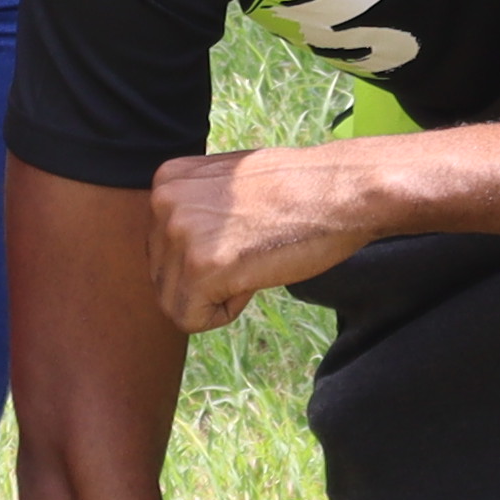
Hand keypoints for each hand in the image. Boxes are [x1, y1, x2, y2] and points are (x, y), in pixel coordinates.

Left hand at [145, 147, 377, 332]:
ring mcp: (179, 233)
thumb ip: (191, 209)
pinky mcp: (200, 266)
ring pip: (174, 302)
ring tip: (251, 260)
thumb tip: (172, 253)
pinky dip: (225, 312)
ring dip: (215, 296)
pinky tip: (252, 277)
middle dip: (205, 279)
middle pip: (162, 277)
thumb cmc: (295, 189)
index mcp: (166, 180)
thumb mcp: (225, 184)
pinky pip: (193, 319)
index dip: (205, 254)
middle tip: (249, 250)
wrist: (339, 191)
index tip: (241, 233)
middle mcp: (162, 201)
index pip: (160, 249)